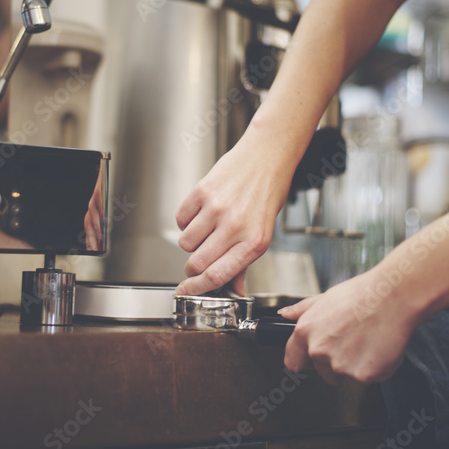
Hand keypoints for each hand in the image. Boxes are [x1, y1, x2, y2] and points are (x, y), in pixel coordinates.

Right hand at [174, 135, 291, 295]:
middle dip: (192, 267)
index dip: (197, 288)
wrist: (266, 157)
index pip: (217, 275)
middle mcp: (235, 227)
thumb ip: (244, 263)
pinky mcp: (202, 192)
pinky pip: (180, 219)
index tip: (185, 291)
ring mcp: (217, 208)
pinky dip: (187, 221)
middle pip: (196, 263)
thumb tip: (235, 290)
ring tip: (206, 229)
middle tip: (199, 258)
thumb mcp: (262, 234)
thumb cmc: (268, 193)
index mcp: (254, 242)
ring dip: (191, 242)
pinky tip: (202, 213)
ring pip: (185, 243)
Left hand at [278, 270, 417, 385]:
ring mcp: (341, 366)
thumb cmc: (362, 295)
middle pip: (322, 372)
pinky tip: (379, 346)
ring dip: (355, 365)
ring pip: (346, 376)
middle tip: (352, 341)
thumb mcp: (325, 297)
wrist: (393, 298)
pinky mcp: (364, 375)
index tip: (312, 360)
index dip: (305, 362)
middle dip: (335, 362)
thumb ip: (302, 310)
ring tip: (367, 339)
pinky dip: (375, 367)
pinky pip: (368, 378)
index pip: (293, 362)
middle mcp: (319, 351)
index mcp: (306, 332)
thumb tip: (284, 314)